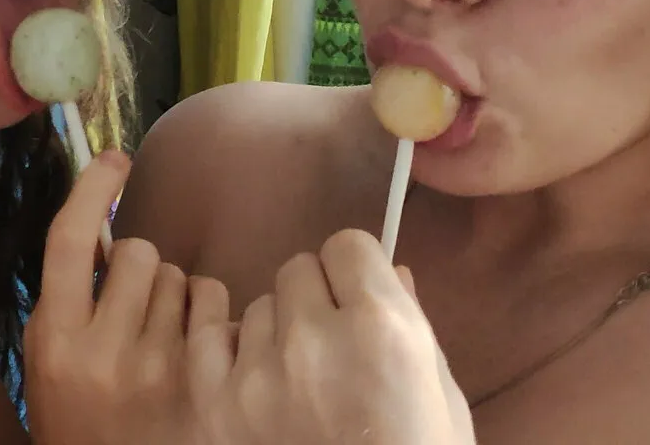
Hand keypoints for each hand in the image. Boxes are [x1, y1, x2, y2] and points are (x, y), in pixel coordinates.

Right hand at [24, 150, 202, 444]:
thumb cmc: (75, 415)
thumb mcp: (50, 355)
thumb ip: (69, 296)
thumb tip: (102, 223)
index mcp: (54, 337)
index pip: (68, 242)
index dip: (92, 191)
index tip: (114, 159)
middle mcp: (103, 350)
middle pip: (138, 252)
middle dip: (139, 267)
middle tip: (131, 306)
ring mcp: (157, 368)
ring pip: (182, 278)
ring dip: (175, 294)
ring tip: (159, 336)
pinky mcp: (201, 381)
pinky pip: (216, 309)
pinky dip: (208, 317)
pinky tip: (192, 348)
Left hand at [189, 228, 474, 444]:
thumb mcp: (440, 395)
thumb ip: (411, 325)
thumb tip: (391, 274)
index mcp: (381, 327)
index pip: (347, 246)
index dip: (355, 273)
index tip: (357, 299)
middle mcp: (314, 338)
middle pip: (297, 271)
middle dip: (315, 300)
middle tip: (329, 345)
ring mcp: (258, 372)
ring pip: (255, 307)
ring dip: (274, 332)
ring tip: (297, 378)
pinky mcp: (217, 404)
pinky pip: (210, 341)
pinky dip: (229, 355)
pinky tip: (255, 382)